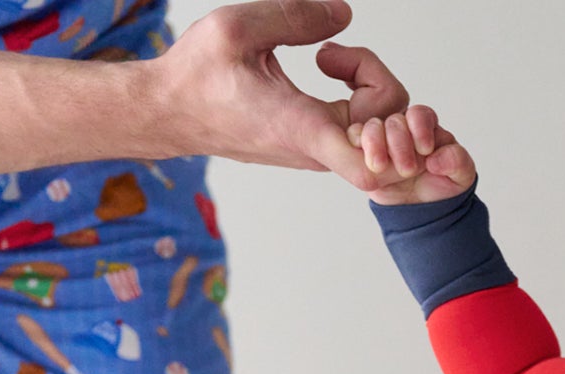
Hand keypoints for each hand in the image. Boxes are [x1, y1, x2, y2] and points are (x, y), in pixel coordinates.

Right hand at [152, 1, 409, 189]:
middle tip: (330, 53)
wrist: (172, 111)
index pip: (371, 167)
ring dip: (373, 88)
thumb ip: (294, 16)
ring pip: (382, 135)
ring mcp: (323, 151)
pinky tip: (332, 64)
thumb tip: (344, 14)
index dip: (392, 143)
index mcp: (304, 130)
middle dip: (382, 84)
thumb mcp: (237, 28)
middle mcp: (321, 149)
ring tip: (329, 56)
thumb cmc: (197, 75)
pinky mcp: (320, 145)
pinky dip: (363, 97)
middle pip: (393, 135)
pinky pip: (364, 132)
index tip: (363, 96)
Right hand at [351, 108, 476, 204]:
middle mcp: (402, 128)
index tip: (425, 149)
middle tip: (407, 169)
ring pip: (372, 128)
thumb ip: (458, 162)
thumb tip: (438, 158)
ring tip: (380, 165)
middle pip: (395, 121)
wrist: (424, 209)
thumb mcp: (461, 175)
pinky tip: (366, 161)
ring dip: (374, 143)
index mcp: (425, 127)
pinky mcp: (364, 152)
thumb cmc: (443, 184)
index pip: (420, 115)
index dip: (421, 128)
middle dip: (399, 141)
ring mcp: (381, 139)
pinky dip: (357, 146)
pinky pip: (354, 140)